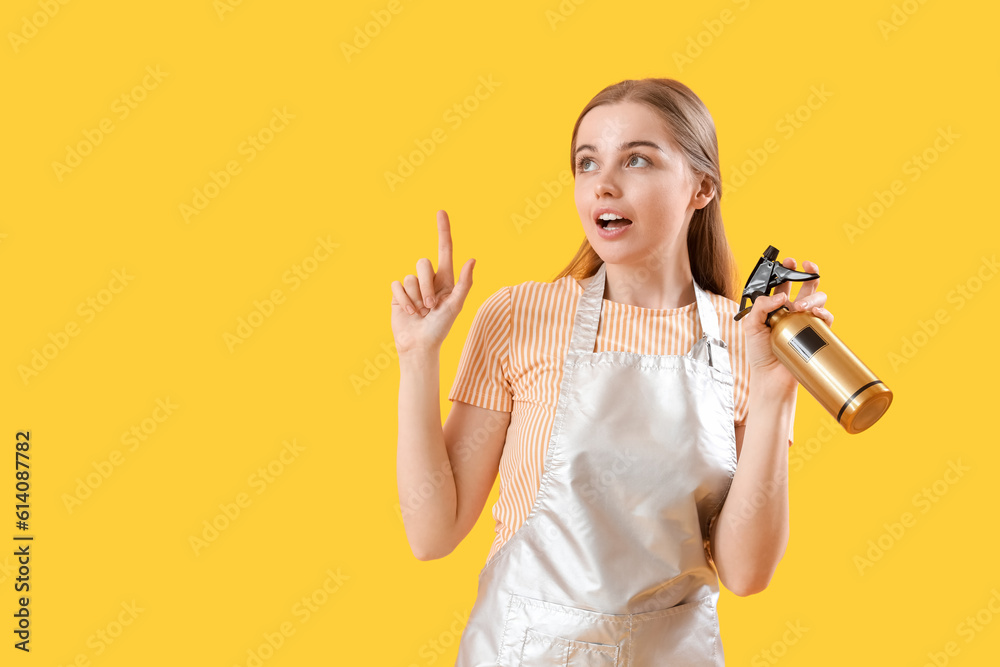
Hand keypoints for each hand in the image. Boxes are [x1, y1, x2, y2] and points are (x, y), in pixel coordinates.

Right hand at [390, 210, 475, 355]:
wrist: (419, 345)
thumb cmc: (440, 328)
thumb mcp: (456, 306)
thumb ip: (465, 283)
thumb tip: (472, 259)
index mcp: (446, 279)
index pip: (445, 250)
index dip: (443, 230)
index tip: (441, 212)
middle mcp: (429, 279)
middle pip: (423, 263)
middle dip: (427, 286)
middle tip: (431, 306)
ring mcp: (412, 285)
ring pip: (410, 276)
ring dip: (416, 297)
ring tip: (421, 312)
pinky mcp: (398, 293)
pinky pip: (397, 284)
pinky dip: (403, 299)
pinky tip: (408, 312)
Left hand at [741, 258, 833, 393]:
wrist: (771, 378)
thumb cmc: (759, 354)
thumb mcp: (751, 327)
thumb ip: (760, 307)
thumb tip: (779, 296)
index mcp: (776, 308)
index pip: (784, 284)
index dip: (787, 271)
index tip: (789, 260)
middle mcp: (792, 312)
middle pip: (806, 286)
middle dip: (808, 273)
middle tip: (806, 264)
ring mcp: (805, 322)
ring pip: (818, 299)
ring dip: (813, 296)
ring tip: (801, 306)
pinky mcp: (815, 333)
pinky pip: (826, 318)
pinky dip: (823, 312)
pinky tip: (815, 313)